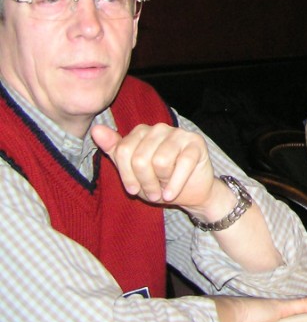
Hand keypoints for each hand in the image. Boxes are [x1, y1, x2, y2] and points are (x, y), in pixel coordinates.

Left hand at [92, 123, 215, 208]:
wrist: (191, 191)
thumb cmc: (159, 181)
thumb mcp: (132, 171)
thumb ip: (115, 150)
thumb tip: (95, 129)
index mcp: (141, 131)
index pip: (123, 151)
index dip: (127, 176)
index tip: (133, 190)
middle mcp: (159, 128)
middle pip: (140, 158)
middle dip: (145, 182)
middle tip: (152, 192)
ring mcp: (179, 133)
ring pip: (160, 161)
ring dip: (161, 183)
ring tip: (164, 189)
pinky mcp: (196, 143)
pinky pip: (182, 165)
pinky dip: (175, 184)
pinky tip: (173, 193)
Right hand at [215, 289, 306, 321]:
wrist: (230, 312)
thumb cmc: (237, 315)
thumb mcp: (252, 315)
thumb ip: (260, 314)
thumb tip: (261, 318)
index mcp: (274, 299)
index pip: (296, 296)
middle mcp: (280, 297)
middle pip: (305, 295)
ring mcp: (282, 300)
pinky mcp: (283, 306)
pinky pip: (305, 305)